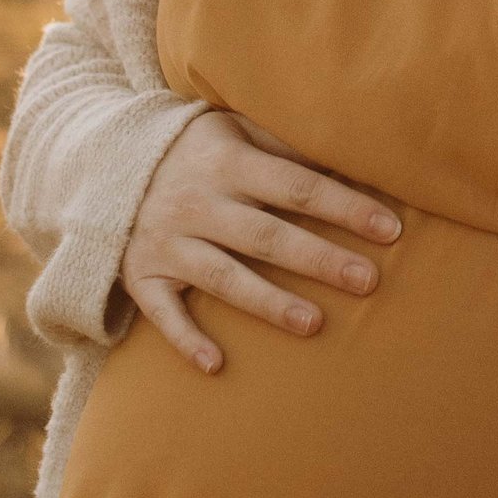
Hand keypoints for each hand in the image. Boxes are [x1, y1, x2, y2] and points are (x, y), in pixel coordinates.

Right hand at [121, 109, 400, 376]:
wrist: (106, 164)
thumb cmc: (195, 150)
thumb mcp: (234, 131)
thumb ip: (286, 145)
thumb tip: (356, 157)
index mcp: (228, 162)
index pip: (296, 186)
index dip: (344, 207)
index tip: (391, 229)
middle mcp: (197, 202)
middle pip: (266, 234)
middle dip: (318, 258)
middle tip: (368, 281)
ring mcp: (167, 241)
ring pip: (223, 275)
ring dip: (268, 302)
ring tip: (314, 324)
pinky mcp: (142, 274)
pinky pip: (163, 312)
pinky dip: (186, 340)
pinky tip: (217, 366)